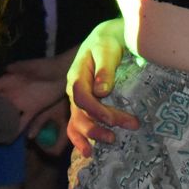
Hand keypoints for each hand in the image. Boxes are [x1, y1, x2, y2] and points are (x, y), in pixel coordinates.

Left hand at [0, 56, 70, 154]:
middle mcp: (10, 92)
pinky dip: (12, 134)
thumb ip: (12, 68)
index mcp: (6, 79)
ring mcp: (21, 103)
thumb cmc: (42, 66)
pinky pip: (20, 126)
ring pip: (3, 117)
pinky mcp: (33, 111)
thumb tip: (5, 70)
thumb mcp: (23, 64)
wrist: (60, 71)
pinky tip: (5, 140)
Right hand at [64, 19, 137, 156]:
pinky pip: (79, 123)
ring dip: (90, 136)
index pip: (82, 98)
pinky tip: (91, 150)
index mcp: (77, 75)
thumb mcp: (106, 49)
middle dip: (94, 129)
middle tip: (113, 138)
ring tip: (106, 145)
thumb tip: (101, 91)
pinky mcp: (85, 104)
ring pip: (77, 121)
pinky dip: (83, 137)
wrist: (106, 38)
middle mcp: (75, 90)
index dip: (96, 111)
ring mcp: (78, 98)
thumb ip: (104, 69)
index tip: (112, 120)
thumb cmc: (107, 41)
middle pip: (79, 114)